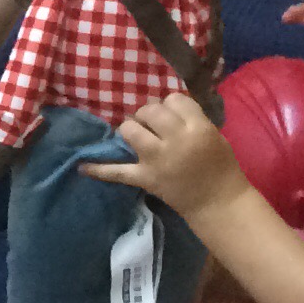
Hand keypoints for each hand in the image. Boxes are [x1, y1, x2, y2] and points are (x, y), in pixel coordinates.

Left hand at [85, 91, 246, 215]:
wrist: (218, 202)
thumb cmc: (221, 167)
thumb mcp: (213, 135)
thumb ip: (191, 120)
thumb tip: (164, 106)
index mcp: (198, 127)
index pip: (174, 100)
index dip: (170, 105)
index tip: (171, 114)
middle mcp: (175, 139)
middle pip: (150, 111)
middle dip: (148, 114)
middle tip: (151, 124)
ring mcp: (157, 159)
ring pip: (130, 130)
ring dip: (130, 129)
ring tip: (135, 136)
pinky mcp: (145, 178)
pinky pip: (116, 172)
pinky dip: (99, 170)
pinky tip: (82, 167)